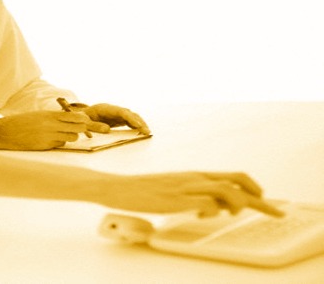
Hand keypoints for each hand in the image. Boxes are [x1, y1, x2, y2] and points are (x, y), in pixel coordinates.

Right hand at [0, 110, 89, 149]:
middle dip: (81, 128)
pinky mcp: (45, 147)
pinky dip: (59, 142)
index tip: (86, 120)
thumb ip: (53, 117)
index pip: (75, 116)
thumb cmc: (20, 122)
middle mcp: (51, 125)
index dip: (83, 119)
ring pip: (71, 138)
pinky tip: (50, 140)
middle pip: (78, 128)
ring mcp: (49, 137)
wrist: (4, 133)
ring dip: (70, 136)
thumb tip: (70, 119)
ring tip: (62, 134)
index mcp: (49, 115)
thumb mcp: (38, 115)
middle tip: (79, 128)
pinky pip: (60, 144)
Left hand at [82, 103, 150, 134]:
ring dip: (139, 124)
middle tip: (147, 131)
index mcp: (105, 108)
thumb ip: (94, 125)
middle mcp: (113, 110)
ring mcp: (116, 114)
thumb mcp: (84, 122)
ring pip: (131, 117)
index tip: (138, 125)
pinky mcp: (118, 119)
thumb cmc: (82, 118)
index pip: (121, 112)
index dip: (130, 118)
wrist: (81, 115)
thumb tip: (107, 130)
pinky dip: (136, 126)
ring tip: (147, 133)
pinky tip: (141, 133)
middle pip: (129, 113)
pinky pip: (129, 122)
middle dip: (139, 121)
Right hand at [100, 171, 283, 216]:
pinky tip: (205, 216)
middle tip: (271, 210)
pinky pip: (206, 203)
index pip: (233, 176)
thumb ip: (193, 195)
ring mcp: (186, 188)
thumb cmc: (143, 190)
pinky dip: (213, 211)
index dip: (253, 187)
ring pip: (226, 191)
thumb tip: (211, 207)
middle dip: (259, 197)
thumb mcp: (173, 188)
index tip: (265, 199)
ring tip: (233, 215)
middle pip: (237, 181)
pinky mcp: (176, 199)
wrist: (119, 187)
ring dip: (238, 204)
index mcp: (195, 175)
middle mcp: (195, 178)